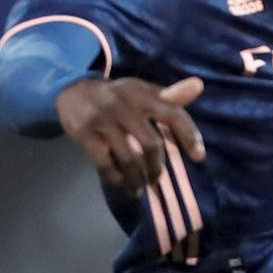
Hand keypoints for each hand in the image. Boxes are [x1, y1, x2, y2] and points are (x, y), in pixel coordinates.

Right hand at [55, 76, 205, 261]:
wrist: (73, 90)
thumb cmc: (118, 95)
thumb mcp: (142, 90)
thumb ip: (171, 95)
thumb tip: (199, 86)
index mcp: (143, 94)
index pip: (173, 113)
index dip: (189, 135)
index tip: (199, 156)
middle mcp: (124, 106)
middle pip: (150, 144)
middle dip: (157, 167)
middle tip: (156, 178)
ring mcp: (104, 122)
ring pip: (129, 158)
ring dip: (137, 178)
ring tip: (140, 186)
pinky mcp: (86, 135)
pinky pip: (105, 164)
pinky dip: (116, 177)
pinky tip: (121, 181)